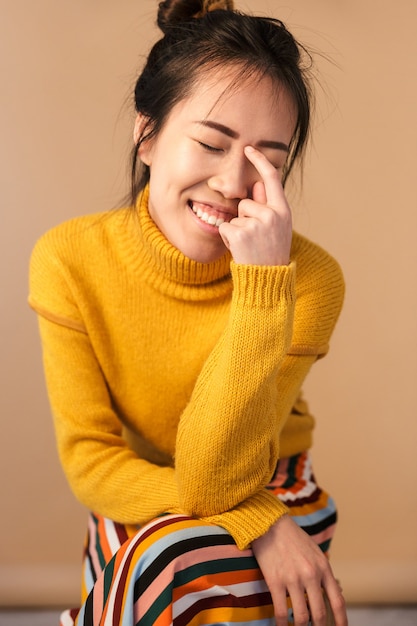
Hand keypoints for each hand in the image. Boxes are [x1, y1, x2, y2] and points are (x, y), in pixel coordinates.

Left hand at [218, 146, 291, 265]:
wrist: (268, 278)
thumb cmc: (271, 252)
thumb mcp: (277, 227)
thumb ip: (267, 206)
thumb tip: (257, 184)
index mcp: (282, 210)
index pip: (272, 178)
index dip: (260, 161)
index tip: (249, 149)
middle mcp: (271, 214)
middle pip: (246, 202)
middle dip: (244, 218)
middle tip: (255, 238)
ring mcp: (256, 224)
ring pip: (235, 216)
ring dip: (236, 230)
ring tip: (249, 245)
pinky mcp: (240, 234)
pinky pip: (225, 227)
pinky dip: (227, 238)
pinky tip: (239, 249)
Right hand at [252, 515, 346, 625]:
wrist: (270, 524)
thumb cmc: (293, 537)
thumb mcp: (315, 552)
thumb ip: (323, 572)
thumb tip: (333, 593)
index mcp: (323, 567)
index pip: (337, 601)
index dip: (341, 620)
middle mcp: (310, 575)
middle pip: (319, 613)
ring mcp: (292, 579)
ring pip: (301, 616)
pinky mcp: (275, 581)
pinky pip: (280, 611)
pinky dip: (281, 623)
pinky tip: (281, 625)